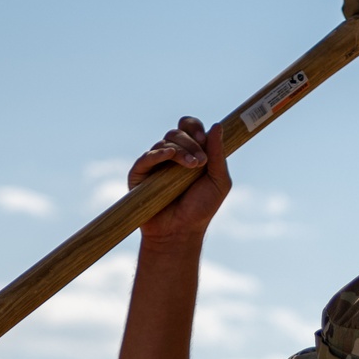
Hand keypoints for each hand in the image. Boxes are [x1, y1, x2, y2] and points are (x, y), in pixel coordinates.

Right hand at [129, 116, 230, 244]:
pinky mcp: (139, 175)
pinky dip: (158, 154)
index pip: (188, 127)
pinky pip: (146, 157)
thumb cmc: (200, 209)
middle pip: (176, 133)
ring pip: (164, 143)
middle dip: (190, 144)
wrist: (181, 232)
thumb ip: (219, 155)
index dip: (194, 128)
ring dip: (179, 151)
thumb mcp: (218, 182)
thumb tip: (217, 125)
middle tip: (200, 163)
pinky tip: (168, 155)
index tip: (203, 141)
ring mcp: (154, 164)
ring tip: (191, 167)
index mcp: (189, 152)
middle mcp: (171, 155)